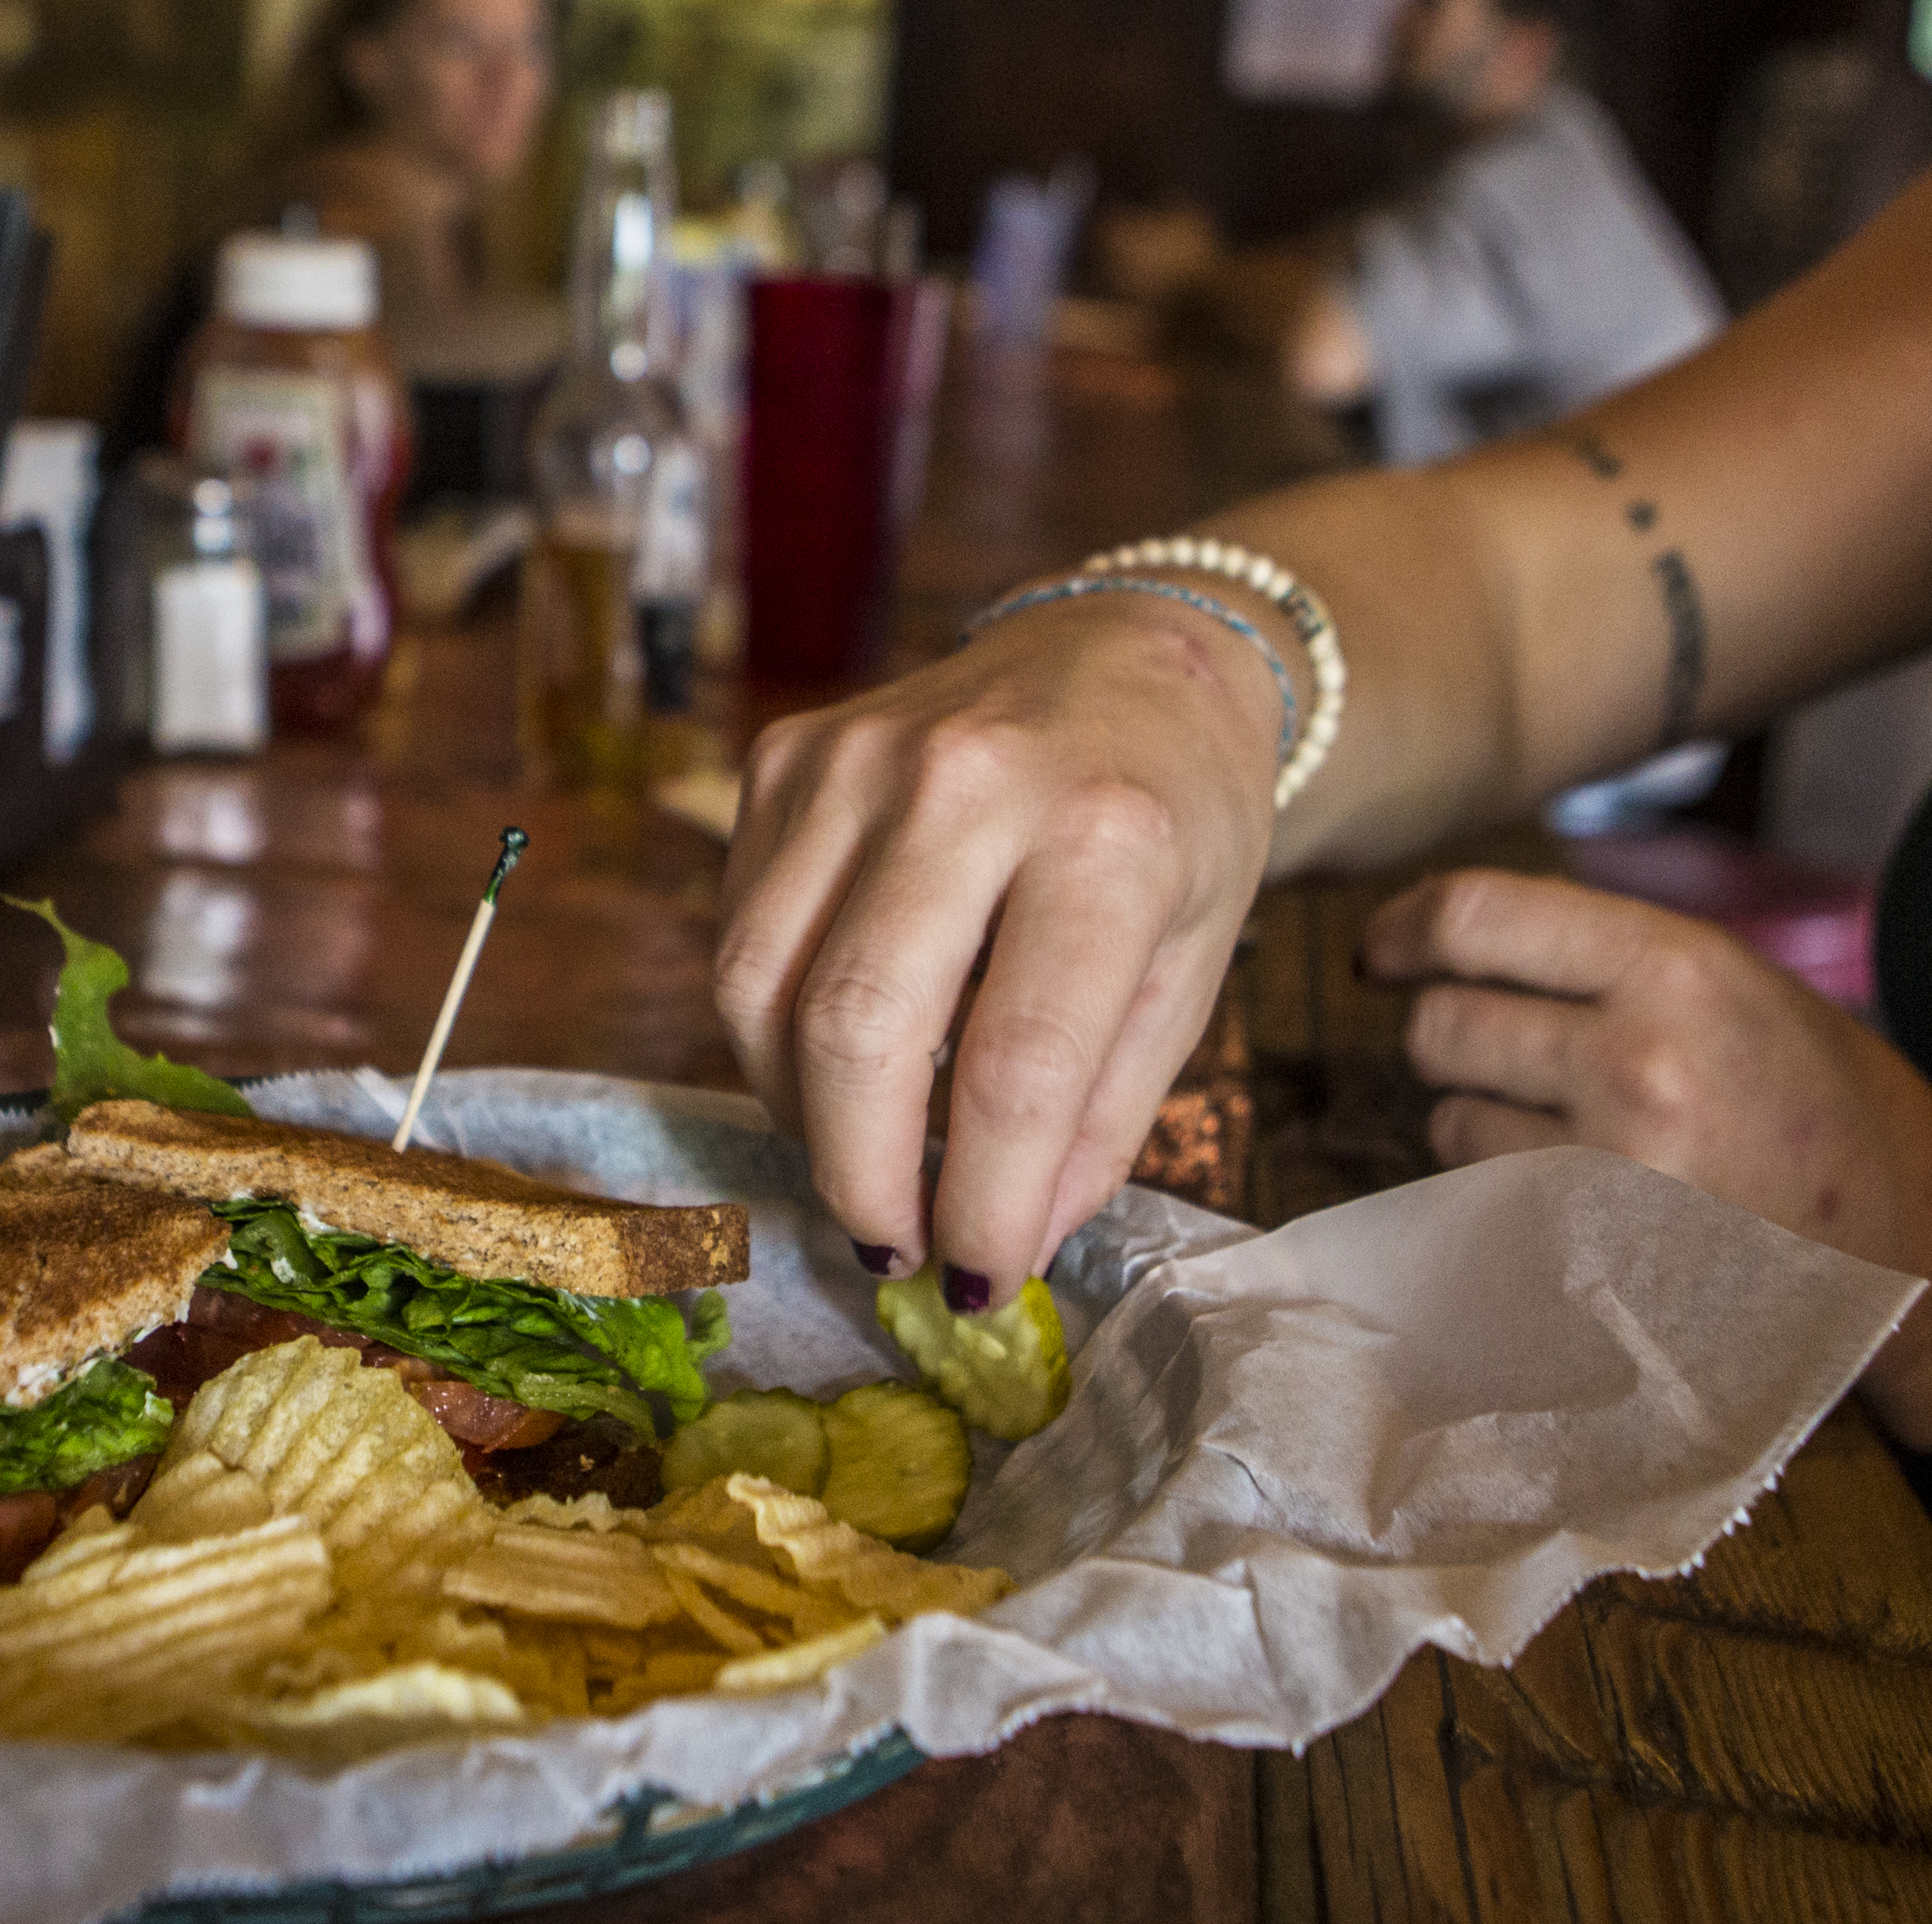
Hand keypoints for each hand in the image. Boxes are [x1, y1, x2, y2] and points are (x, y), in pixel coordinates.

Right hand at [715, 596, 1279, 1301]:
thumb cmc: (1177, 828)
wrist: (1138, 654)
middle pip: (855, 1029)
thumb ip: (1099, 1124)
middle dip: (861, 1177)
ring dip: (798, 1111)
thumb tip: (995, 1253)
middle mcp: (967, 779)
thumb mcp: (1192, 977)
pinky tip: (840, 1051)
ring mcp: (856, 755)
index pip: (1014, 1069)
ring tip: (865, 1154)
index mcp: (1106, 839)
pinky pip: (739, 931)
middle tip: (894, 1243)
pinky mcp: (783, 752)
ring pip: (758, 988)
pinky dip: (773, 1027)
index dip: (982, 1204)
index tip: (978, 1276)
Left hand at [1362, 867, 1931, 1439]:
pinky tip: (1581, 1206)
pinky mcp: (1596, 1265)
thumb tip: (1446, 937)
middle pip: (1442, 1026)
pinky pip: (1482, 1213)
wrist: (1918, 1249)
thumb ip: (1601, 958)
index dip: (1404, 927)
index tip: (1381, 950)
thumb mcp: (1732, 985)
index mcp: (1676, 969)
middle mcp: (1635, 1064)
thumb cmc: (1818, 1103)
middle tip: (1508, 1060)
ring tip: (1581, 1142)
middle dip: (1452, 1038)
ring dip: (1481, 1126)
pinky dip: (1502, 1206)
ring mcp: (1611, 1175)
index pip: (1477, 916)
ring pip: (1451, 1123)